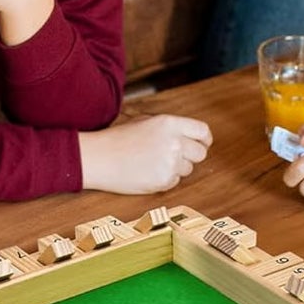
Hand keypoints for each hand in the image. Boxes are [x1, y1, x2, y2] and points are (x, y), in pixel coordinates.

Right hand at [79, 114, 211, 193]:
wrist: (99, 158)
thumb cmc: (117, 139)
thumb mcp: (145, 122)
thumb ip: (170, 127)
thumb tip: (190, 136)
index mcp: (170, 123)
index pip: (202, 131)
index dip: (204, 139)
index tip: (202, 144)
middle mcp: (174, 142)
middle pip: (200, 153)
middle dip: (191, 156)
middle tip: (174, 156)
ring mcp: (171, 162)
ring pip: (188, 169)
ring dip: (176, 168)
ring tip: (152, 163)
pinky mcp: (164, 180)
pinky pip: (175, 182)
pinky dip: (164, 179)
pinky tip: (147, 173)